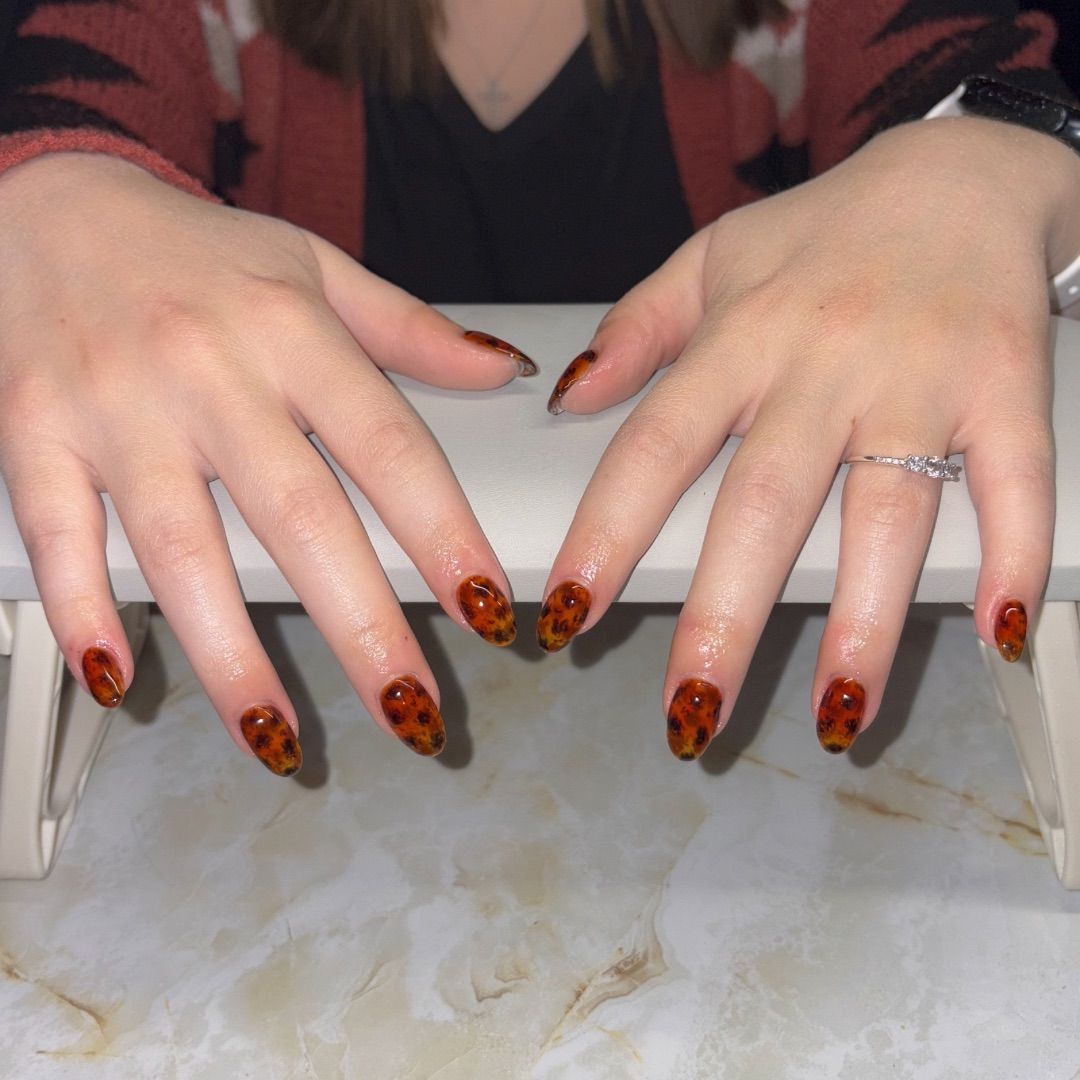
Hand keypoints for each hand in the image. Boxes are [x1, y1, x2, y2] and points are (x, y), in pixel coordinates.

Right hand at [0, 153, 530, 773]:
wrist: (44, 203)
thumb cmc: (196, 251)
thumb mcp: (314, 267)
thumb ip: (410, 329)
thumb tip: (504, 370)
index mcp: (292, 333)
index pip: (389, 448)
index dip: (443, 535)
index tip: (484, 610)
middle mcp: (208, 372)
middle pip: (299, 517)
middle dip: (361, 627)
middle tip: (411, 712)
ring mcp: (115, 407)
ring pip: (181, 547)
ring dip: (231, 653)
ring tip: (279, 738)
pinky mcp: (33, 433)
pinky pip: (59, 535)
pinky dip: (84, 611)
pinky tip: (121, 677)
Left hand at [540, 117, 1079, 757]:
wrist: (960, 173)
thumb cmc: (820, 233)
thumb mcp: (709, 260)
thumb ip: (634, 330)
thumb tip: (568, 399)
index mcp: (738, 338)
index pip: (654, 447)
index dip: (606, 532)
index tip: (570, 613)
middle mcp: (823, 362)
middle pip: (762, 504)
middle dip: (723, 617)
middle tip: (690, 714)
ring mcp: (920, 376)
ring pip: (887, 512)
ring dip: (864, 619)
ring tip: (836, 716)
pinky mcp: (1005, 386)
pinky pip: (1013, 479)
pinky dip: (1009, 554)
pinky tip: (993, 632)